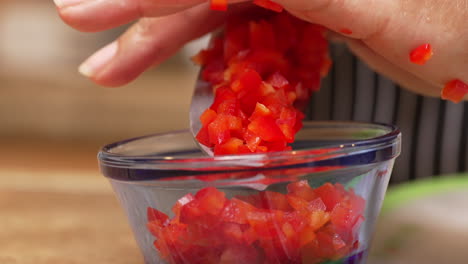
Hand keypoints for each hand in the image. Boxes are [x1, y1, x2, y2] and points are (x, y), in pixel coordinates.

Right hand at [55, 0, 467, 99]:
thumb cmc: (457, 31)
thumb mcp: (381, 9)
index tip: (102, 9)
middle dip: (141, 9)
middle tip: (80, 24)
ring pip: (211, 8)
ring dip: (159, 39)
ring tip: (111, 69)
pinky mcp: (296, 12)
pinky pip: (236, 28)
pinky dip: (202, 51)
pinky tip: (174, 66)